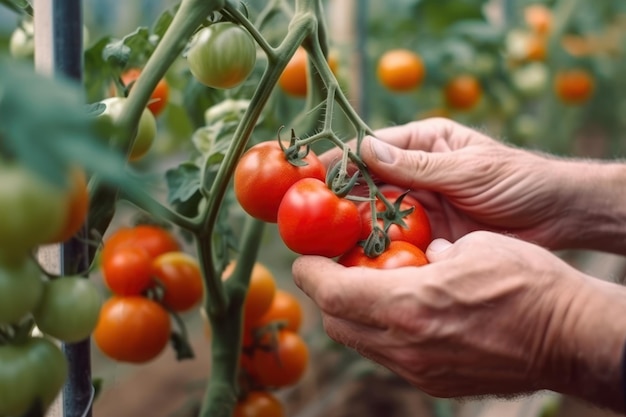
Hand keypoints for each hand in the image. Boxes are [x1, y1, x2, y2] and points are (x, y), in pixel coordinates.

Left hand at [292, 231, 625, 406]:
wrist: (572, 337)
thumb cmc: (528, 282)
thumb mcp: (473, 247)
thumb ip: (432, 254)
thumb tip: (423, 257)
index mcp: (408, 305)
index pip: (333, 293)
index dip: (309, 273)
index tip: (304, 260)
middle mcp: (406, 346)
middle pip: (338, 324)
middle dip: (326, 296)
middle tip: (332, 271)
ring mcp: (421, 371)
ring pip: (362, 344)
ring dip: (352, 316)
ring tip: (364, 289)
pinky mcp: (437, 384)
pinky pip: (390, 358)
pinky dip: (381, 334)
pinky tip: (400, 313)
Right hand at [324, 118, 581, 248]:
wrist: (560, 217)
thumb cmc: (519, 179)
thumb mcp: (468, 169)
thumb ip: (418, 166)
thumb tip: (363, 150)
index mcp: (423, 145)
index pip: (371, 149)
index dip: (339, 161)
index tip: (308, 175)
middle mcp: (415, 174)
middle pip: (366, 185)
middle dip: (339, 199)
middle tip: (308, 217)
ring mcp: (421, 207)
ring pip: (377, 215)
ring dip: (355, 227)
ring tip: (326, 242)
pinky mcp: (430, 236)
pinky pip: (397, 241)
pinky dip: (380, 250)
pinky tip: (360, 260)